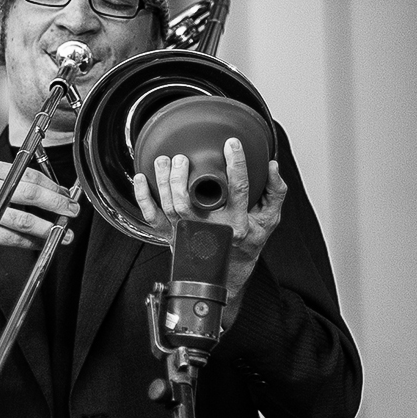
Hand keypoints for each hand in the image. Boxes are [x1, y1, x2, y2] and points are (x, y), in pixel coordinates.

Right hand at [0, 160, 80, 308]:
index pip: (28, 174)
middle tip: (72, 210)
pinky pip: (15, 238)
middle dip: (56, 203)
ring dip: (49, 227)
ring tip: (64, 232)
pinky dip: (34, 242)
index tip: (66, 195)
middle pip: (30, 193)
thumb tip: (57, 194)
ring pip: (25, 219)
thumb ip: (19, 187)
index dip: (53, 186)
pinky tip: (44, 243)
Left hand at [132, 137, 286, 327]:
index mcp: (235, 224)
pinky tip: (141, 179)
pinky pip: (152, 217)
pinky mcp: (171, 236)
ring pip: (169, 207)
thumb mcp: (269, 220)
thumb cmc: (248, 242)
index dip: (236, 164)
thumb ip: (275, 192)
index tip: (232, 144)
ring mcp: (187, 234)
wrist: (226, 274)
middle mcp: (209, 230)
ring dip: (163, 181)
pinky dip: (143, 198)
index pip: (237, 190)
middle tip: (182, 157)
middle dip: (180, 177)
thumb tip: (272, 166)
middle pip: (188, 202)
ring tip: (164, 161)